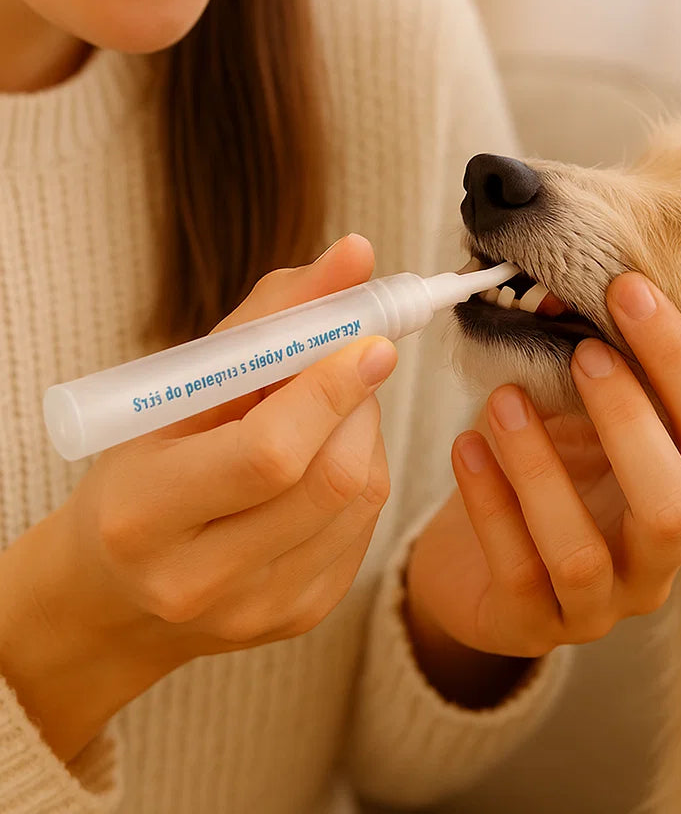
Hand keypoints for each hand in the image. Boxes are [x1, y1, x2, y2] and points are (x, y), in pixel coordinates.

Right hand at [0, 234, 395, 759]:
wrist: (117, 590)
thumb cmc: (141, 468)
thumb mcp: (174, 390)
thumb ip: (264, 321)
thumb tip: (356, 257)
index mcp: (144, 515)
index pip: (268, 453)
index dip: (330, 388)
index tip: (371, 339)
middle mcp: (200, 579)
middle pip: (331, 479)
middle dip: (356, 403)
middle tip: (354, 359)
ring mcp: (258, 608)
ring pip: (361, 497)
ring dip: (362, 432)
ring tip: (322, 411)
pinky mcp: (301, 615)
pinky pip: (366, 525)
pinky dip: (360, 472)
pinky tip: (323, 458)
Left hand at [406, 272, 680, 666]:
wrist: (479, 559)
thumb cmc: (547, 470)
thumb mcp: (577, 418)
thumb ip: (587, 369)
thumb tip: (562, 289)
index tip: (630, 289)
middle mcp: (661, 559)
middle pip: (674, 506)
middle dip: (632, 423)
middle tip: (584, 353)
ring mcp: (600, 603)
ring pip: (581, 552)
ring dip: (540, 467)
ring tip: (503, 398)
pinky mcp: (533, 626)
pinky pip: (514, 571)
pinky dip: (488, 503)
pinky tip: (467, 445)